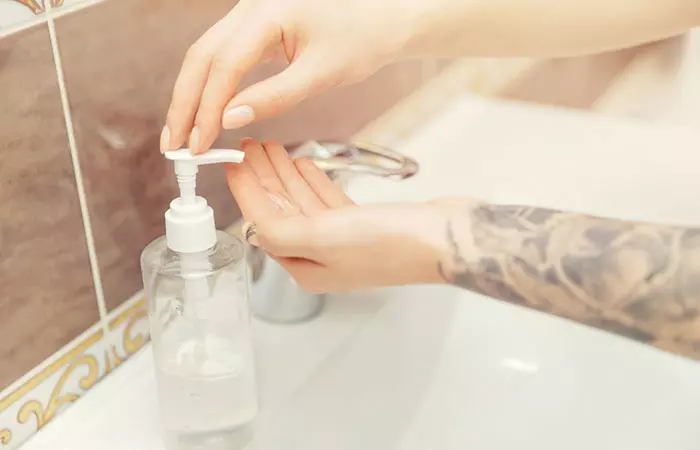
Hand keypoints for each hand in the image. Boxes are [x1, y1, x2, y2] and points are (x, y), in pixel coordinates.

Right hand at [162, 0, 420, 153]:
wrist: (383, 17)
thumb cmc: (361, 39)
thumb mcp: (321, 74)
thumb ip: (274, 97)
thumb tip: (228, 120)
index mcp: (269, 12)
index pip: (223, 66)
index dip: (205, 109)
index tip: (198, 145)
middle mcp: (251, 6)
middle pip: (201, 56)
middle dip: (184, 103)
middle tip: (173, 144)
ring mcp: (249, 13)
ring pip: (206, 55)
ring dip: (190, 95)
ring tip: (181, 134)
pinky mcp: (254, 25)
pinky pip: (221, 54)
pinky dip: (209, 85)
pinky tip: (204, 112)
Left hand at [226, 139, 446, 292]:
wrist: (446, 238)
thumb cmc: (390, 244)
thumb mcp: (324, 238)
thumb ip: (280, 231)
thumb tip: (250, 223)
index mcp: (307, 268)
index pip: (264, 225)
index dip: (245, 194)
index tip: (230, 165)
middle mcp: (322, 258)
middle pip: (281, 212)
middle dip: (263, 179)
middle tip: (248, 147)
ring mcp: (344, 241)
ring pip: (303, 203)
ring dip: (285, 174)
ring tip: (268, 147)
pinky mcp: (364, 224)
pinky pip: (327, 200)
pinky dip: (313, 181)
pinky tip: (302, 164)